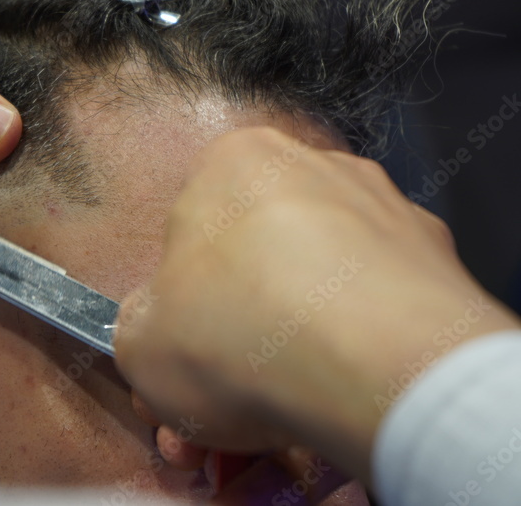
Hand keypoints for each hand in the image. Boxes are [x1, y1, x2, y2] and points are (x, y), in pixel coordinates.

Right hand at [113, 127, 519, 486]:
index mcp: (232, 163)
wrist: (378, 373)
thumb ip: (141, 325)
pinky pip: (373, 307)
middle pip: (256, 262)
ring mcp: (381, 209)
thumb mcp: (138, 346)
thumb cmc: (241, 337)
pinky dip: (353, 348)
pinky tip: (336, 397)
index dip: (181, 310)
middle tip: (227, 395)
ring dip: (292, 346)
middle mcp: (312, 167)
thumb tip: (158, 329)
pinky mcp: (436, 260)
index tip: (185, 359)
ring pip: (315, 287)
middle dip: (237, 334)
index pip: (189, 238)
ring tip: (281, 411)